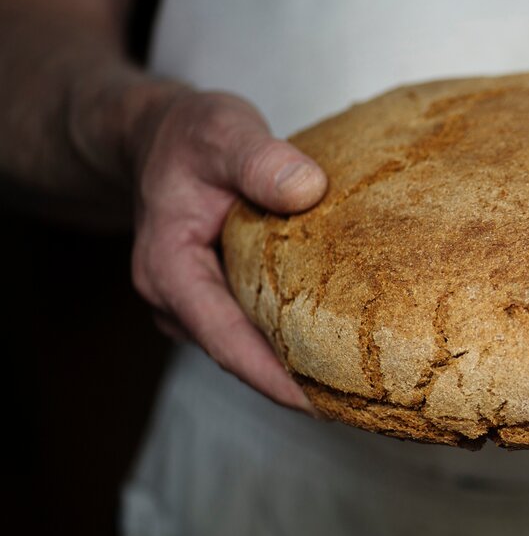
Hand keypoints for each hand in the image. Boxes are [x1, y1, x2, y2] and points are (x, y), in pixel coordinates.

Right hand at [130, 90, 327, 412]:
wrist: (159, 137)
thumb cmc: (188, 135)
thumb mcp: (222, 131)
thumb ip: (260, 159)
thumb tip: (307, 189)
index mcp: (169, 269)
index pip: (225, 339)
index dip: (271, 376)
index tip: (317, 405)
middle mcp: (177, 299)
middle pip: (240, 355)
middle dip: (295, 383)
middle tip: (361, 402)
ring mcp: (195, 303)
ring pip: (248, 347)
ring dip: (296, 364)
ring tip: (359, 385)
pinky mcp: (217, 297)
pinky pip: (254, 328)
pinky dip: (291, 338)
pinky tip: (339, 344)